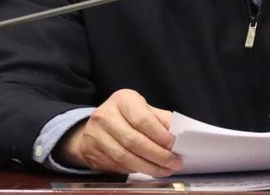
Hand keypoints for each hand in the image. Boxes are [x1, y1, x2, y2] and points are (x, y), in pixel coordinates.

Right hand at [57, 89, 183, 176]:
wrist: (94, 125)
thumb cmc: (126, 114)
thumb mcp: (142, 108)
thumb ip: (160, 119)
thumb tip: (179, 134)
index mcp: (122, 99)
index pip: (142, 119)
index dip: (159, 135)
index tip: (174, 145)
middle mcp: (105, 116)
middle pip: (133, 141)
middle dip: (157, 155)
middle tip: (175, 162)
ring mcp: (95, 135)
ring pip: (125, 157)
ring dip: (148, 167)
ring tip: (165, 170)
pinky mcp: (91, 152)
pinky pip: (117, 166)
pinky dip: (136, 170)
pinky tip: (148, 170)